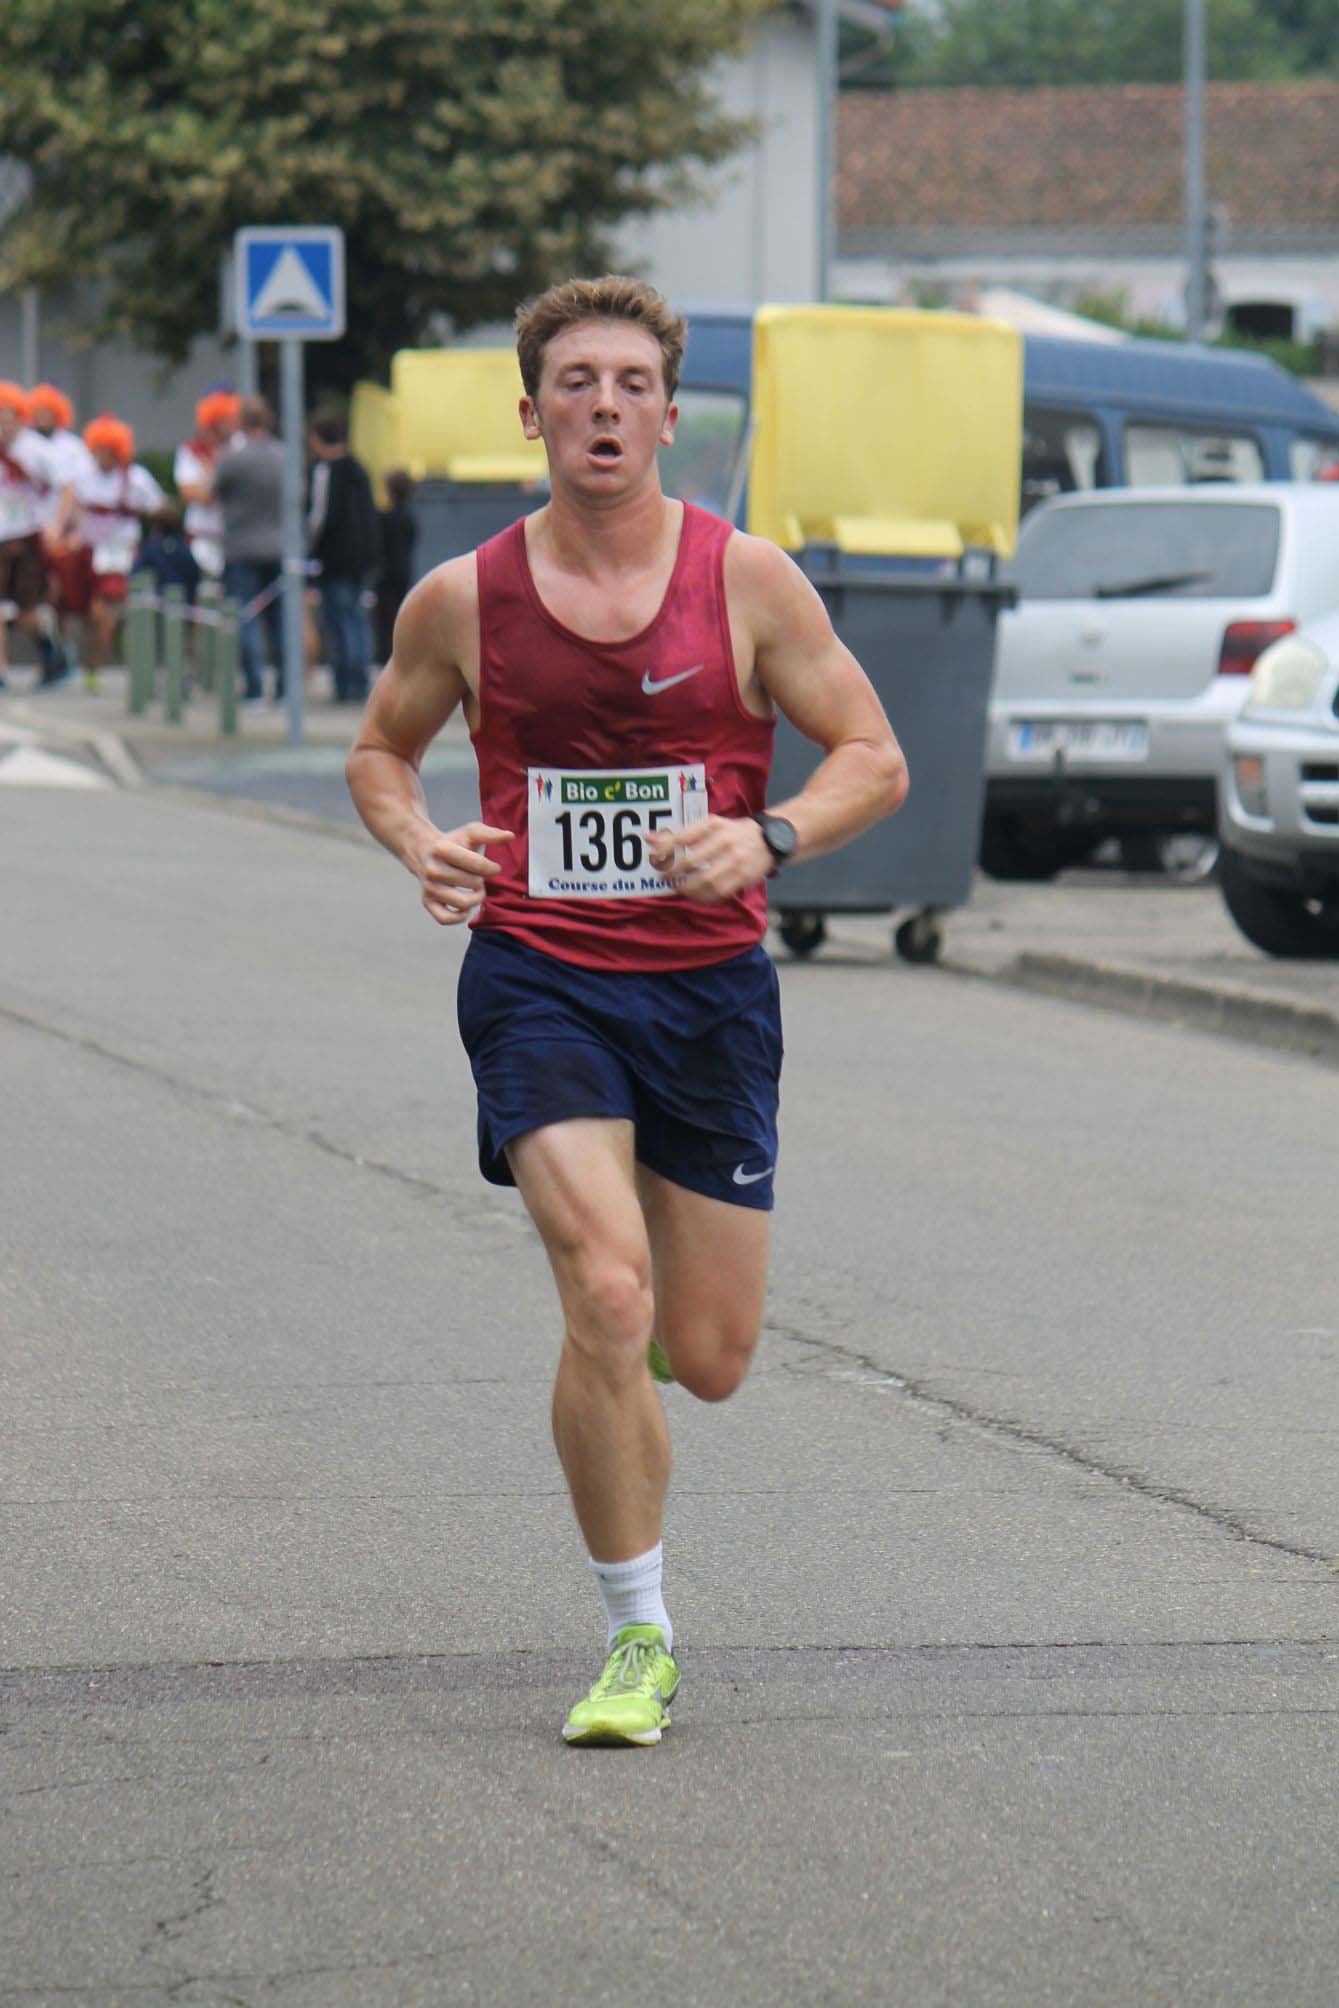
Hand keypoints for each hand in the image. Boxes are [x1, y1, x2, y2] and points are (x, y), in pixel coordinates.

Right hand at [406, 820, 513, 925]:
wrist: (424, 853)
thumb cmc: (453, 844)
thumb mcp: (470, 833)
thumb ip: (490, 834)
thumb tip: (510, 836)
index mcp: (442, 849)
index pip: (477, 864)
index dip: (492, 868)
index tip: (494, 868)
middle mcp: (432, 869)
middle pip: (473, 884)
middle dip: (482, 882)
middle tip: (480, 878)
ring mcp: (429, 887)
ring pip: (462, 903)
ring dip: (476, 899)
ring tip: (475, 891)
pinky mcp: (427, 902)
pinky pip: (446, 919)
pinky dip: (460, 916)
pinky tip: (465, 906)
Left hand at [646, 814, 771, 904]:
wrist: (771, 839)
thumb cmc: (733, 833)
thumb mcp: (710, 826)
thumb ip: (680, 834)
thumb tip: (647, 838)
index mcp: (713, 824)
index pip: (682, 837)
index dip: (664, 850)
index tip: (654, 859)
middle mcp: (723, 840)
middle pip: (690, 861)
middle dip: (672, 872)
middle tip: (664, 877)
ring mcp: (735, 859)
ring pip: (703, 880)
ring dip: (686, 888)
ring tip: (679, 888)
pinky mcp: (743, 876)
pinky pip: (718, 892)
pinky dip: (703, 896)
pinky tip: (696, 895)